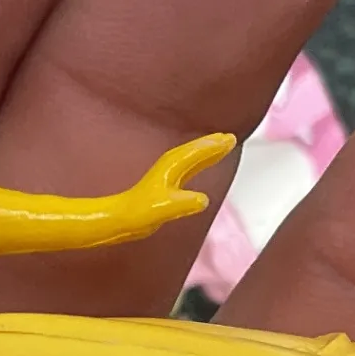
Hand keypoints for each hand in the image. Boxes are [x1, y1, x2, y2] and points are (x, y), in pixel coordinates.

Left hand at [114, 128, 238, 240]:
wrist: (124, 218)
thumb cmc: (141, 212)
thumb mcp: (165, 209)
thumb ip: (184, 203)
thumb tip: (203, 200)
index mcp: (172, 167)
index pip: (197, 152)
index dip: (213, 146)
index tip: (230, 139)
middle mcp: (171, 165)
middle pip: (196, 149)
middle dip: (212, 143)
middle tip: (230, 137)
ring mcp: (169, 173)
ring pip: (193, 156)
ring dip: (208, 150)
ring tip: (224, 144)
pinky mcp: (168, 183)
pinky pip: (190, 166)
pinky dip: (201, 161)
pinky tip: (207, 162)